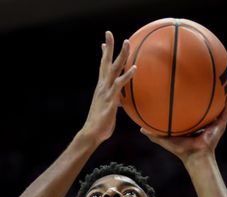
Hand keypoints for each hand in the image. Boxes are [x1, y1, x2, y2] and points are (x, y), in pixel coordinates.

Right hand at [80, 31, 136, 145]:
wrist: (92, 134)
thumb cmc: (101, 124)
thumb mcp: (108, 109)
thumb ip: (114, 101)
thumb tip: (119, 101)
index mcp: (101, 87)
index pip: (102, 67)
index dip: (103, 54)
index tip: (104, 42)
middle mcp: (102, 86)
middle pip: (105, 62)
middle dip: (108, 47)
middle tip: (109, 33)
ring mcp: (105, 91)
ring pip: (114, 69)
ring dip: (121, 55)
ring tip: (126, 42)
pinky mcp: (110, 99)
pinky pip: (120, 84)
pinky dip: (127, 76)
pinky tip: (135, 68)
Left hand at [141, 86, 226, 163]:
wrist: (194, 156)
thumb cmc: (180, 149)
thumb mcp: (165, 139)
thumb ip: (153, 134)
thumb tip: (140, 128)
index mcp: (192, 123)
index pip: (192, 108)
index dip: (191, 99)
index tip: (188, 86)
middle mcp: (204, 121)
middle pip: (206, 104)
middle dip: (207, 92)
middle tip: (207, 78)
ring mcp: (214, 122)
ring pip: (220, 105)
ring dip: (223, 93)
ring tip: (225, 79)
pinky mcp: (221, 124)